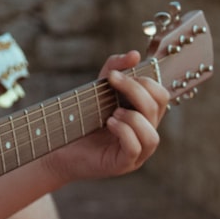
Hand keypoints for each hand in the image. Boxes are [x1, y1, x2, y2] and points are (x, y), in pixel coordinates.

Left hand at [43, 51, 168, 183]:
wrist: (58, 146)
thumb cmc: (81, 119)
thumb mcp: (98, 90)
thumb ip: (114, 69)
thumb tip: (135, 54)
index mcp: (143, 115)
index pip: (161, 96)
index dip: (145, 80)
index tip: (115, 74)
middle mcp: (144, 133)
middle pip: (157, 108)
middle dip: (135, 89)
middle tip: (112, 80)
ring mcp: (136, 152)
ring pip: (152, 135)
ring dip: (133, 117)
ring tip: (113, 112)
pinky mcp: (122, 164)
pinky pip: (135, 148)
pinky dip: (124, 132)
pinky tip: (109, 123)